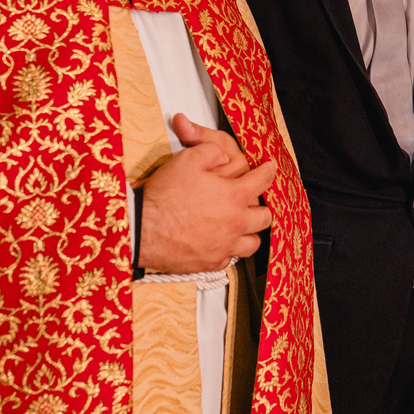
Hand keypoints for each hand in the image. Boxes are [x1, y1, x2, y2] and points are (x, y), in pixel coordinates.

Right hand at [136, 113, 273, 273]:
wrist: (143, 229)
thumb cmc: (164, 196)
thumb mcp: (188, 159)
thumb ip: (212, 151)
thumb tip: (222, 155)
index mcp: (234, 196)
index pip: (262, 181)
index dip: (268, 172)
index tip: (270, 169)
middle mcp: (235, 223)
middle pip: (264, 217)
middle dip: (261, 206)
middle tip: (253, 200)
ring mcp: (225, 246)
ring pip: (253, 242)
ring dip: (249, 231)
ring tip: (241, 224)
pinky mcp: (211, 262)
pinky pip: (230, 258)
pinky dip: (229, 249)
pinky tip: (220, 242)